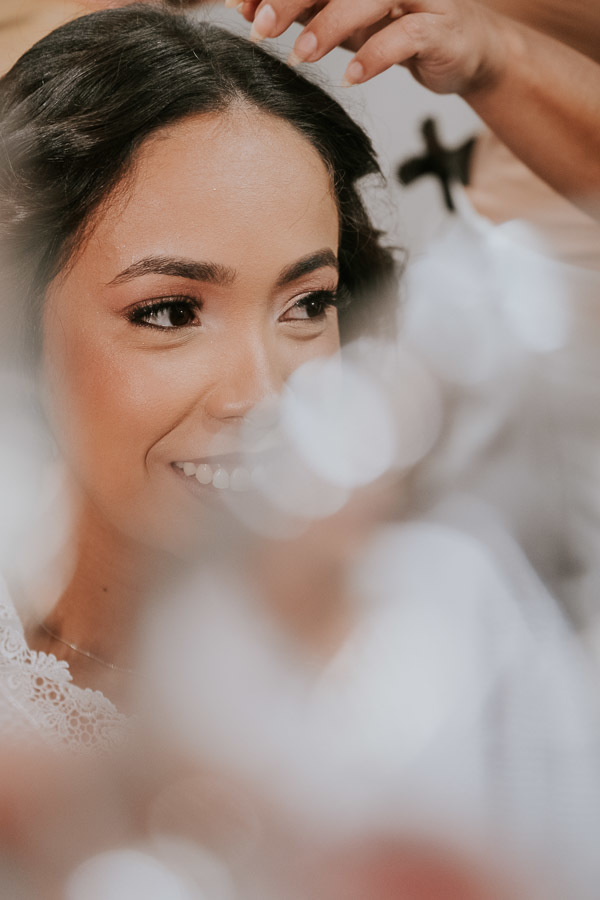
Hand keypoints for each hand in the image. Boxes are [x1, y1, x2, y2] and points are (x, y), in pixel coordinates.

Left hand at [234, 0, 511, 96]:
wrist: (466, 51)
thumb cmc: (399, 29)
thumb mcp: (345, 19)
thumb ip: (306, 11)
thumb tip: (247, 9)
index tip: (241, 5)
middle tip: (261, 26)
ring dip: (330, 25)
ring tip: (301, 55)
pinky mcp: (442, 27)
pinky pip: (406, 37)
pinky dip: (374, 57)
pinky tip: (350, 76)